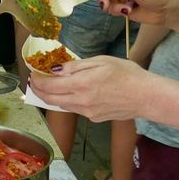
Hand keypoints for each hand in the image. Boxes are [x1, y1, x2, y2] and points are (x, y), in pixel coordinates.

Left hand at [28, 56, 151, 121]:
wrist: (146, 96)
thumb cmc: (127, 74)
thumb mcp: (101, 61)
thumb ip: (76, 66)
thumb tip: (56, 69)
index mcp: (81, 85)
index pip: (49, 86)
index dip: (37, 81)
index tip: (32, 74)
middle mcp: (81, 102)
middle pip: (50, 99)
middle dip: (38, 91)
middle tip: (34, 82)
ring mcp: (87, 112)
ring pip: (61, 105)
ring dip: (51, 97)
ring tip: (48, 87)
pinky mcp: (94, 118)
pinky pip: (75, 109)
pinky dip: (68, 101)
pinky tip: (71, 93)